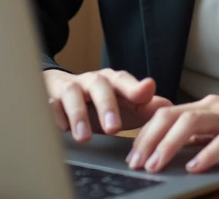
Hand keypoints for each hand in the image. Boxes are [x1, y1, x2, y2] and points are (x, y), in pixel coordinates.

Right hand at [45, 68, 172, 142]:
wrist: (62, 91)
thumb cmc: (99, 101)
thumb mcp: (123, 105)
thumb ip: (144, 107)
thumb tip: (168, 107)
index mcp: (113, 82)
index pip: (125, 80)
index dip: (135, 87)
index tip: (146, 92)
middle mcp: (92, 81)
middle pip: (100, 85)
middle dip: (107, 105)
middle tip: (114, 128)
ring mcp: (70, 88)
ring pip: (72, 93)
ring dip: (78, 114)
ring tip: (84, 137)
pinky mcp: (51, 98)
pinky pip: (49, 103)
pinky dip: (54, 115)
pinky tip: (61, 129)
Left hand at [126, 90, 218, 173]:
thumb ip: (206, 134)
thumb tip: (178, 148)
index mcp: (210, 106)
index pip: (167, 114)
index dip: (145, 133)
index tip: (132, 154)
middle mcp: (218, 108)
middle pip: (171, 116)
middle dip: (148, 140)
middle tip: (135, 163)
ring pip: (191, 124)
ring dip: (168, 146)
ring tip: (155, 166)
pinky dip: (206, 154)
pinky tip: (195, 167)